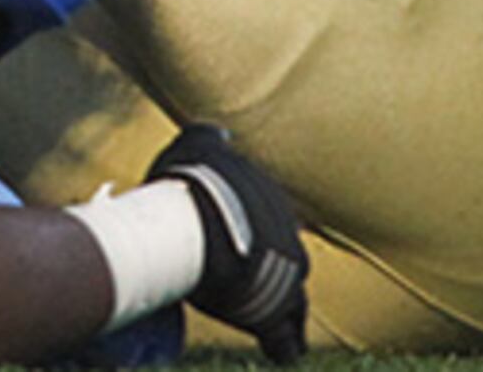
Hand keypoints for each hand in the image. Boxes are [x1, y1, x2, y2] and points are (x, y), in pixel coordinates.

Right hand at [149, 124, 310, 364]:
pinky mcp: (276, 318)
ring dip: (278, 312)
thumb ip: (208, 138)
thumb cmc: (190, 180)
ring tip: (259, 321)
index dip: (252, 240)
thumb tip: (220, 131)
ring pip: (292, 304)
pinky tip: (276, 352)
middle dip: (270, 277)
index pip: (271, 226)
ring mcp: (289, 281)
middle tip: (241, 289)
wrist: (198, 219)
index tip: (232, 248)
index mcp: (274, 205)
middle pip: (287, 266)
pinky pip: (286, 344)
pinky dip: (281, 348)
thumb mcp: (196, 145)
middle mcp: (290, 241)